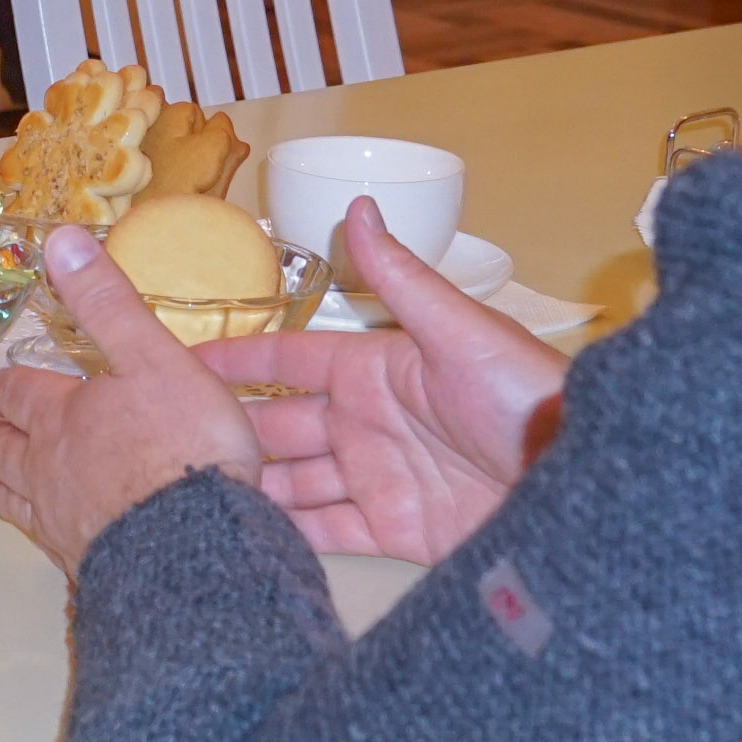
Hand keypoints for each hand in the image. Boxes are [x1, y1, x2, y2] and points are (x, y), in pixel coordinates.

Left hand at [0, 223, 259, 569]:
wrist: (190, 548)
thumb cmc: (181, 446)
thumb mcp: (153, 356)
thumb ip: (107, 303)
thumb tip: (61, 241)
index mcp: (65, 416)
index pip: (20, 397)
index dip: (2, 391)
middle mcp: (52, 469)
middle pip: (8, 449)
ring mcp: (64, 521)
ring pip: (16, 499)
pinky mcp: (86, 563)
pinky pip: (47, 542)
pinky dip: (35, 530)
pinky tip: (44, 536)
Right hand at [205, 199, 563, 564]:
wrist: (576, 483)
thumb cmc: (526, 394)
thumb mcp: (461, 332)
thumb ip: (401, 279)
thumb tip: (359, 206)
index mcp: (376, 370)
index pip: (290, 360)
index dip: (238, 359)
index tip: (180, 361)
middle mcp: (367, 423)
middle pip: (281, 426)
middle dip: (229, 430)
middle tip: (165, 439)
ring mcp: (377, 478)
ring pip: (294, 482)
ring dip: (250, 485)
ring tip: (190, 492)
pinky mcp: (393, 530)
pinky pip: (327, 531)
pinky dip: (287, 534)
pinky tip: (242, 536)